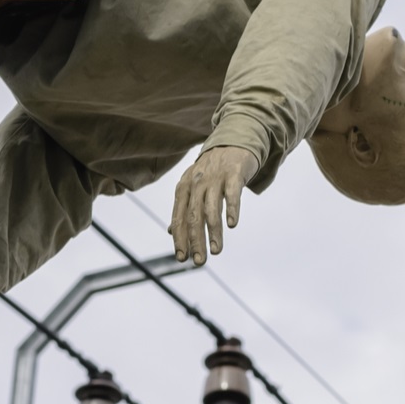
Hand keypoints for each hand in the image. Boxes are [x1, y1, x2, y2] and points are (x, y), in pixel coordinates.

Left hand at [169, 145, 252, 265]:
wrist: (233, 142)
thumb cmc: (212, 171)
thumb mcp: (193, 186)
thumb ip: (183, 208)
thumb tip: (171, 232)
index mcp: (184, 188)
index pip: (179, 218)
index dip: (179, 239)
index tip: (182, 258)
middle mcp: (196, 183)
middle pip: (193, 216)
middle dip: (195, 241)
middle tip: (199, 261)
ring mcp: (215, 177)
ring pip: (211, 209)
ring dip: (213, 232)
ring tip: (216, 251)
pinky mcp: (234, 173)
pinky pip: (231, 193)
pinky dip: (231, 209)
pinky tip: (232, 225)